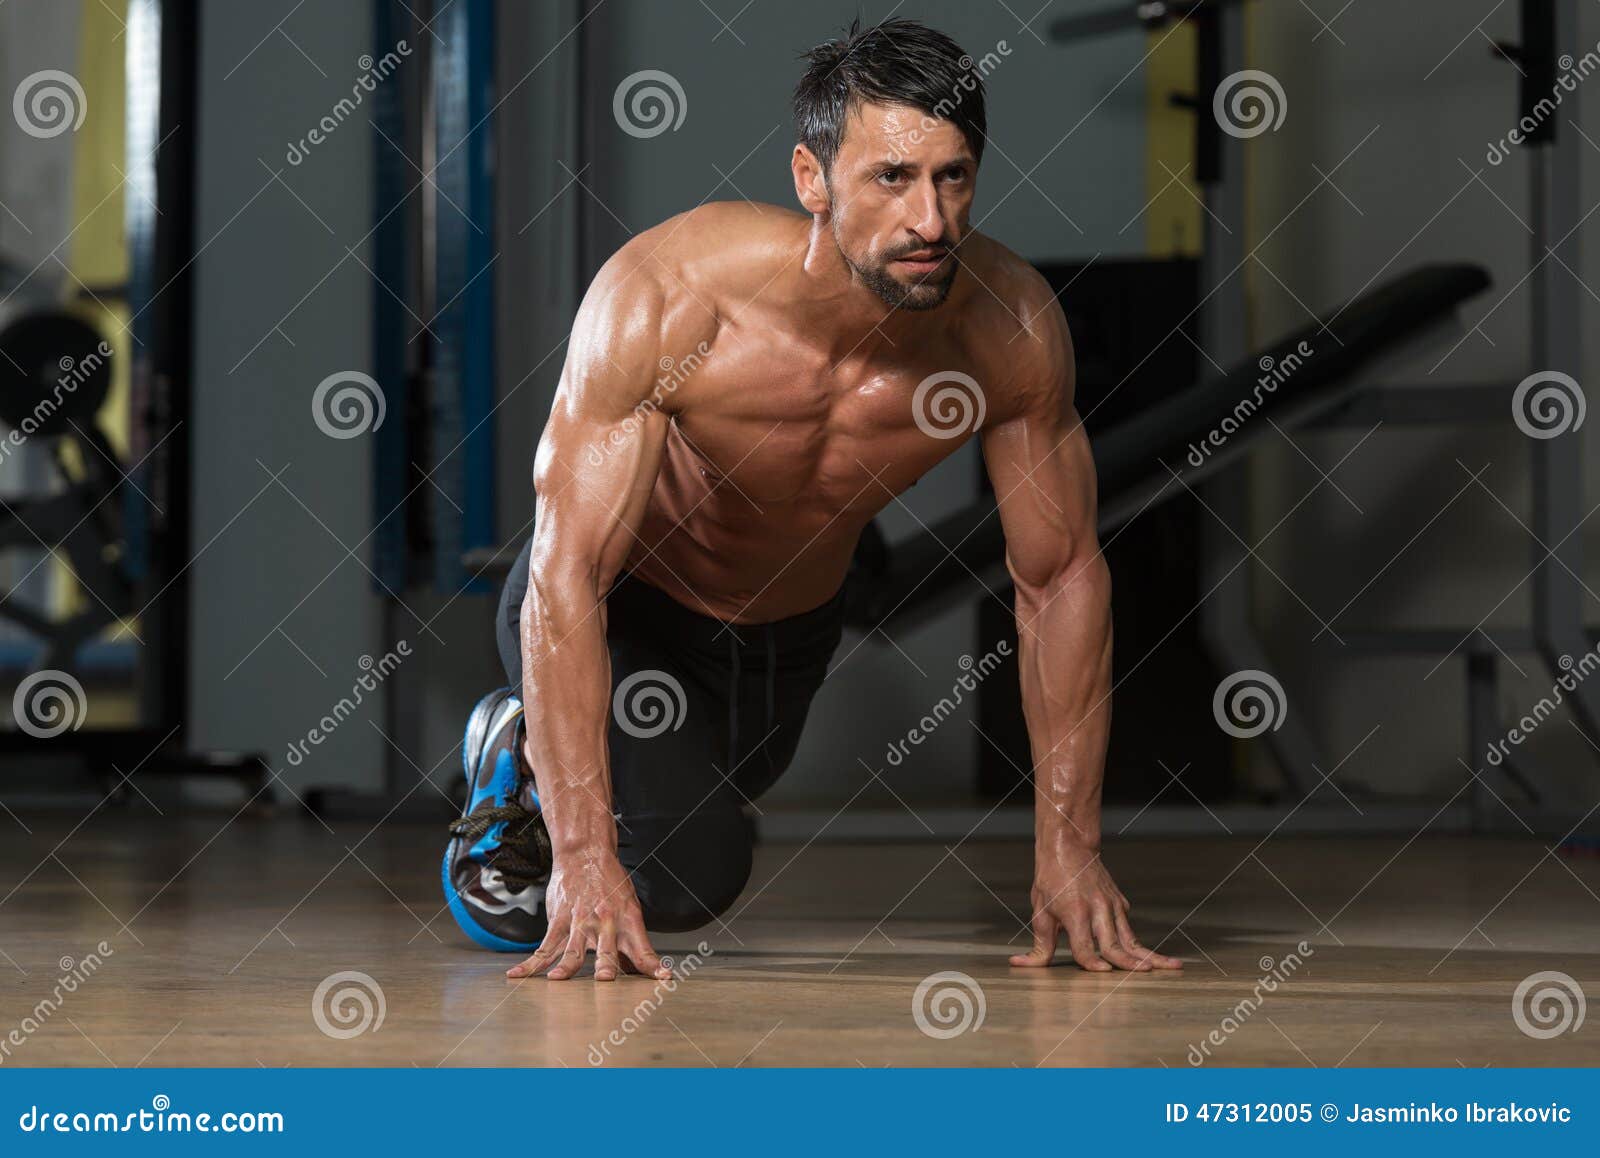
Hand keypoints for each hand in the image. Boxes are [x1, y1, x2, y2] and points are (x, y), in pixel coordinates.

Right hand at [506, 847, 672, 981]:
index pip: (643, 948)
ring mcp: (580, 922)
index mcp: (628, 919)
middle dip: (605, 965)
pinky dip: (530, 963)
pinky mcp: (559, 920)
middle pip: (607, 949)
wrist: (585, 853)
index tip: (663, 979)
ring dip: (566, 966)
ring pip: (572, 949)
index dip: (653, 966)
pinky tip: (517, 975)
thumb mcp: (629, 906)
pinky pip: (544, 946)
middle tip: (604, 979)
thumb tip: (637, 969)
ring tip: (557, 980)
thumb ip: (630, 940)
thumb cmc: (610, 882)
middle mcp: (605, 922)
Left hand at [1010, 840, 1182, 971]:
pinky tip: (1153, 958)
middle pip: (1116, 944)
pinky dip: (1139, 944)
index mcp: (1075, 913)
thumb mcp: (1040, 911)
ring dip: (1151, 954)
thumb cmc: (1051, 879)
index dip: (1092, 963)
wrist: (1068, 846)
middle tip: (1148, 975)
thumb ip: (1039, 943)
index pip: (1085, 947)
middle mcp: (1098, 910)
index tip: (1102, 972)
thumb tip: (1022, 963)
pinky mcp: (1120, 903)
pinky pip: (1128, 928)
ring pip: (1132, 938)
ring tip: (1173, 966)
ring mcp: (1112, 905)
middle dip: (1132, 963)